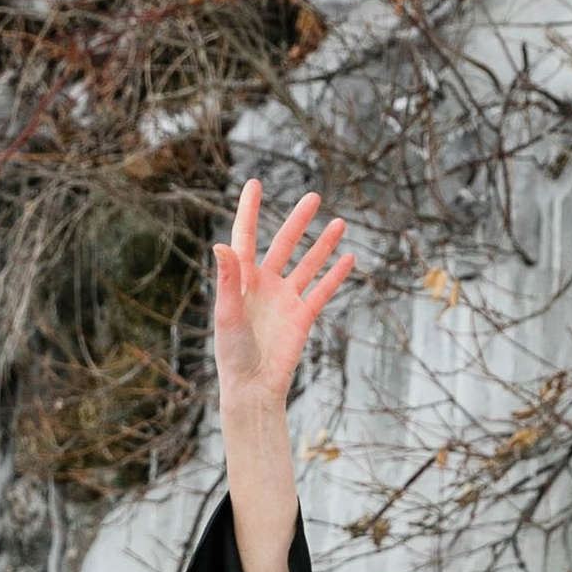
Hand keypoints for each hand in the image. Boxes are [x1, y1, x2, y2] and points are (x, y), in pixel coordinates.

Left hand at [211, 179, 353, 413]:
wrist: (253, 387)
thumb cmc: (232, 353)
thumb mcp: (227, 313)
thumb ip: (228, 279)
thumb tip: (221, 245)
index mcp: (242, 279)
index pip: (246, 237)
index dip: (250, 210)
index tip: (255, 184)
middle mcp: (265, 284)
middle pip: (284, 244)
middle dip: (299, 221)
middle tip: (313, 197)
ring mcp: (286, 299)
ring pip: (308, 264)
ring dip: (323, 244)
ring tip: (341, 222)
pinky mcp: (303, 316)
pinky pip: (322, 290)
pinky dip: (336, 275)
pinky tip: (349, 257)